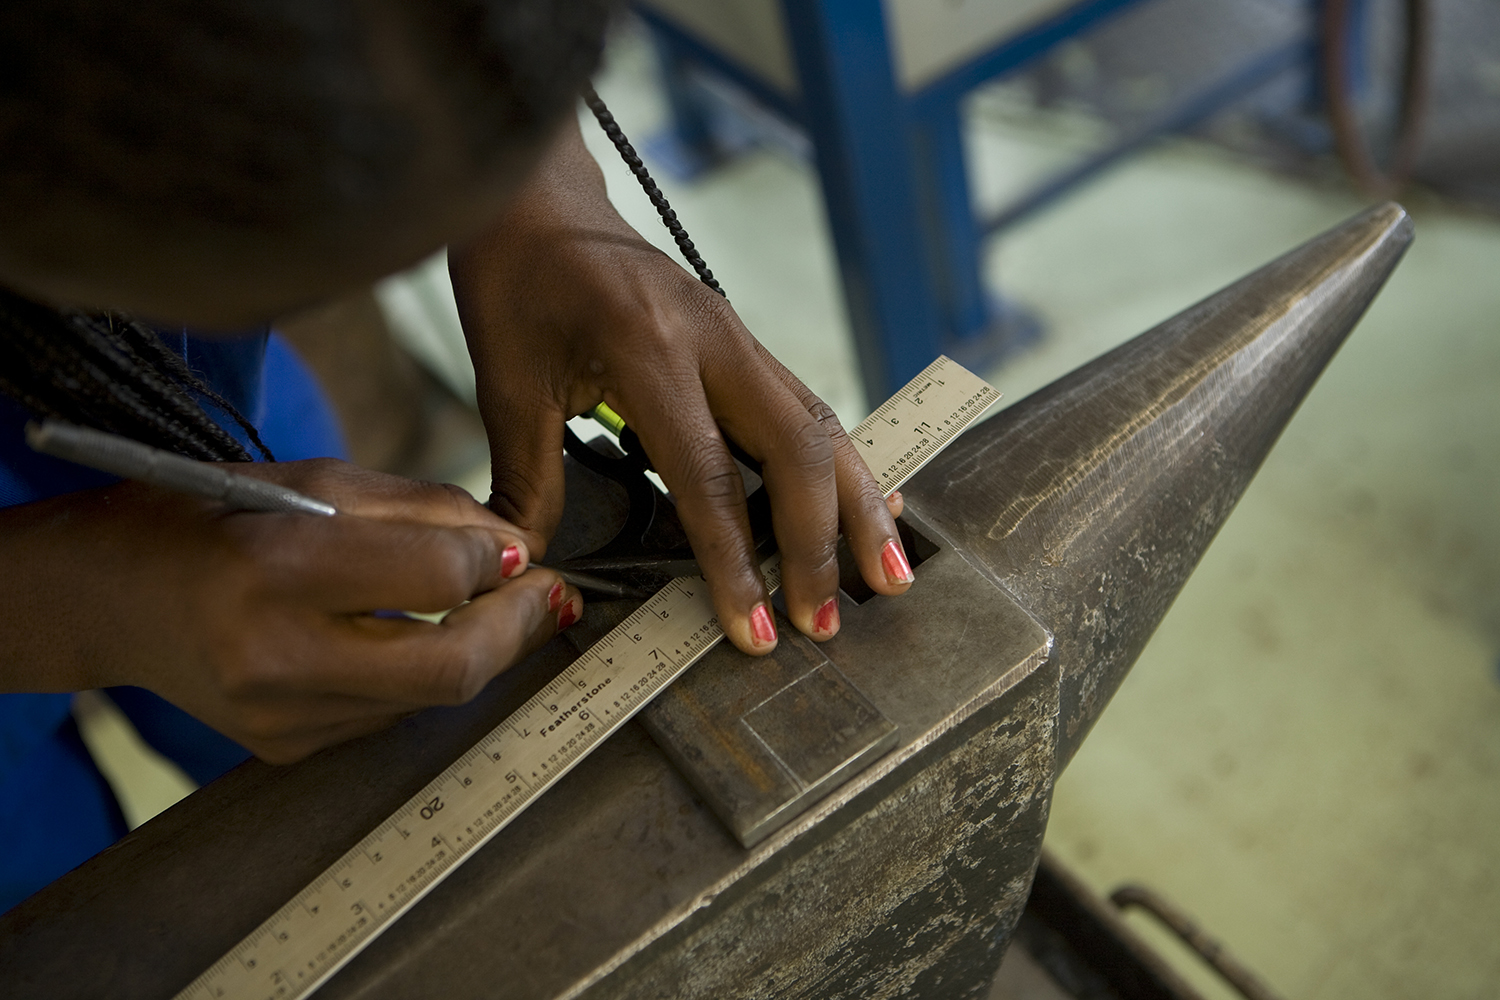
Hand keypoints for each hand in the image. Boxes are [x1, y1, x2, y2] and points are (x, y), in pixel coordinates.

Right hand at [0, 460, 581, 762]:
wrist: (106, 598)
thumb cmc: (206, 520)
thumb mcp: (311, 483)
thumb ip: (421, 510)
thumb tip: (510, 541)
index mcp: (277, 570)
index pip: (437, 578)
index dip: (494, 558)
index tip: (515, 545)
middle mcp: (277, 658)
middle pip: (452, 668)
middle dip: (517, 627)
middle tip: (547, 593)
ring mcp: (282, 717)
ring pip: (431, 696)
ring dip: (481, 649)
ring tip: (490, 606)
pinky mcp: (288, 747)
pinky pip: (392, 713)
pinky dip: (424, 673)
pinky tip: (419, 638)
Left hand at [450, 118, 912, 654]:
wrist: (541, 201)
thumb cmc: (517, 283)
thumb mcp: (505, 382)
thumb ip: (527, 480)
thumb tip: (530, 565)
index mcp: (648, 346)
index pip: (708, 472)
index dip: (735, 560)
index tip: (752, 628)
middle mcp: (713, 337)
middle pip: (797, 447)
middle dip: (819, 542)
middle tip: (825, 621)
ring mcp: (739, 336)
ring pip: (823, 427)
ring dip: (859, 506)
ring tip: (886, 575)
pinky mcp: (746, 345)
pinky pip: (809, 410)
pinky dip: (844, 468)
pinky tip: (874, 507)